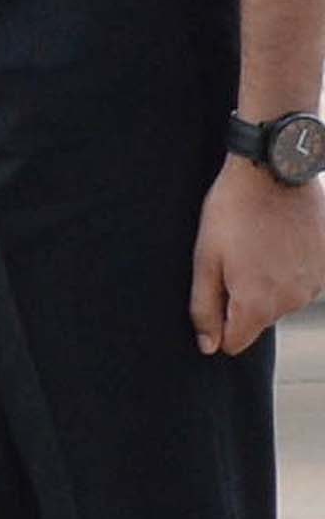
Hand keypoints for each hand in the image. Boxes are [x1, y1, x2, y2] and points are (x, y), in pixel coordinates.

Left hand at [199, 156, 324, 356]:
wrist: (275, 171)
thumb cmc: (232, 212)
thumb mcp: (205, 258)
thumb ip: (205, 308)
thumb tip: (208, 347)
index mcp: (258, 304)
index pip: (235, 343)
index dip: (218, 326)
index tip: (213, 296)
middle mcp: (293, 301)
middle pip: (258, 320)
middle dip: (242, 300)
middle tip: (233, 260)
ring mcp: (315, 283)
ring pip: (281, 300)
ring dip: (267, 282)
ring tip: (256, 245)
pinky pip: (301, 280)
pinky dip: (288, 267)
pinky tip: (277, 240)